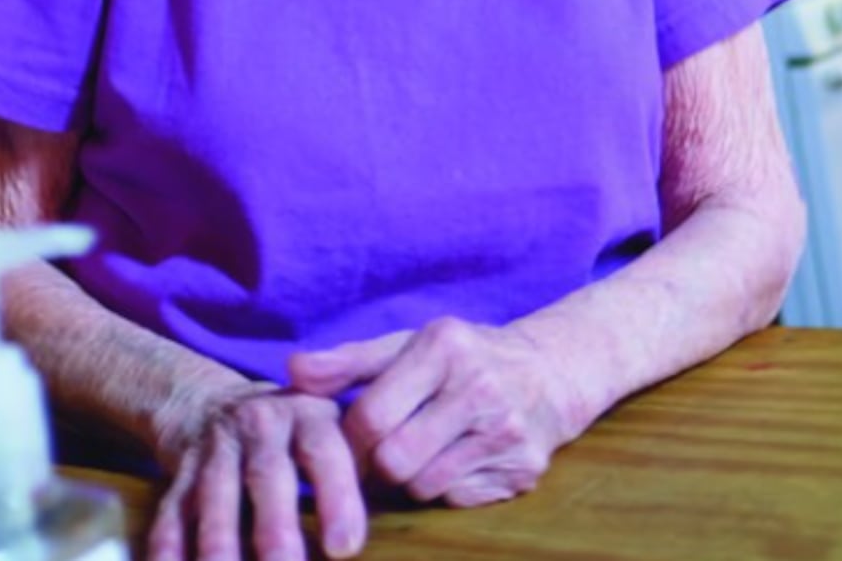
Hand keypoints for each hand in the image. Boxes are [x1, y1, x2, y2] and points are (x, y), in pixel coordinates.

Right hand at [147, 381, 367, 560]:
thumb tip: (415, 499)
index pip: (324, 452)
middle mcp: (259, 425)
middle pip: (267, 475)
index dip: (335, 496)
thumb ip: (363, 460)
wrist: (209, 401)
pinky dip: (168, 544)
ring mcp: (215, 449)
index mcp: (307, 415)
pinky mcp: (181, 473)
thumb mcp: (331, 427)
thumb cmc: (295, 432)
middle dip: (275, 526)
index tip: (344, 548)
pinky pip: (172, 509)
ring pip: (214, 494)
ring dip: (219, 541)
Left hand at [287, 318, 580, 509]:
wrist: (548, 373)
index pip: (371, 416)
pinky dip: (445, 486)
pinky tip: (454, 459)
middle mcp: (479, 388)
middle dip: (377, 465)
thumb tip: (292, 371)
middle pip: (394, 459)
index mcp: (444, 347)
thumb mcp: (406, 344)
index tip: (346, 442)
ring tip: (418, 451)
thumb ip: (348, 361)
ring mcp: (506, 432)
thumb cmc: (461, 358)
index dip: (349, 440)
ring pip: (423, 485)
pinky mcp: (524, 470)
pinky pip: (457, 498)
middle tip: (378, 455)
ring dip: (410, 478)